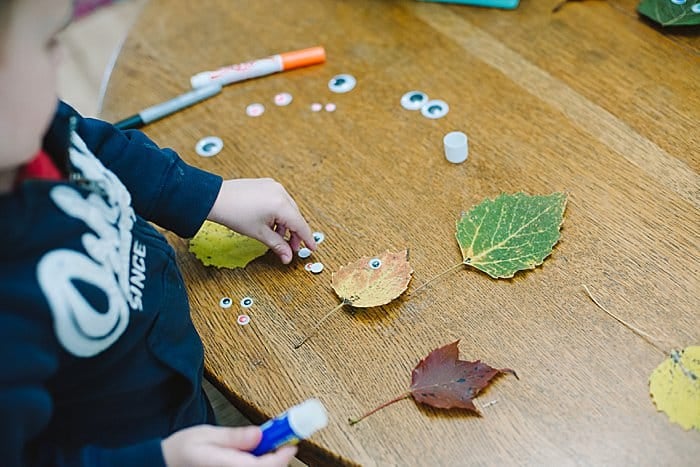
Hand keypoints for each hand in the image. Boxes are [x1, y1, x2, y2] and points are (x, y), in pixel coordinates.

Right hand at [161, 425, 297, 466]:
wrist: (164, 464)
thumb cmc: (181, 450)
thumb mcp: (206, 434)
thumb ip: (234, 437)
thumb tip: (259, 435)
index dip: (282, 457)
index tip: (291, 444)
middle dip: (277, 460)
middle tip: (283, 443)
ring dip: (267, 464)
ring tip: (267, 448)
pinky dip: (257, 465)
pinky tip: (254, 457)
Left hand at [207, 178, 315, 263]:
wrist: (215, 199)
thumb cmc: (234, 213)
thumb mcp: (259, 233)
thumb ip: (277, 245)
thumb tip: (287, 257)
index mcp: (281, 204)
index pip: (301, 225)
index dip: (307, 239)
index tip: (311, 248)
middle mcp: (280, 192)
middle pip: (296, 216)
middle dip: (294, 233)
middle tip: (290, 247)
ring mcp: (273, 187)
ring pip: (288, 209)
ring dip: (286, 224)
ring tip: (276, 236)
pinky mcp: (266, 185)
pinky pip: (279, 201)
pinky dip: (279, 213)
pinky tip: (271, 223)